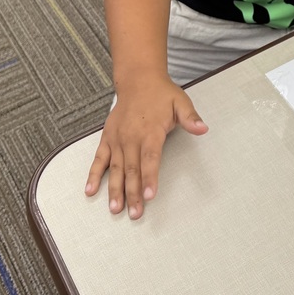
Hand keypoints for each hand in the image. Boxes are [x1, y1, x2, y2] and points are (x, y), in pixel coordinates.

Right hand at [85, 73, 207, 219]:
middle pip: (132, 169)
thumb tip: (203, 129)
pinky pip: (98, 159)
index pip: (150, 159)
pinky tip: (89, 190)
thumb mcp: (181, 102)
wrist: (138, 81)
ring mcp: (117, 139)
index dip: (150, 178)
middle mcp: (131, 137)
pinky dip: (93, 175)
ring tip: (115, 209)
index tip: (150, 195)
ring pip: (115, 169)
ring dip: (114, 190)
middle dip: (133, 193)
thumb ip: (190, 118)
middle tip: (135, 213)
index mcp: (150, 131)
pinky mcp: (107, 138)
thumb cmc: (161, 94)